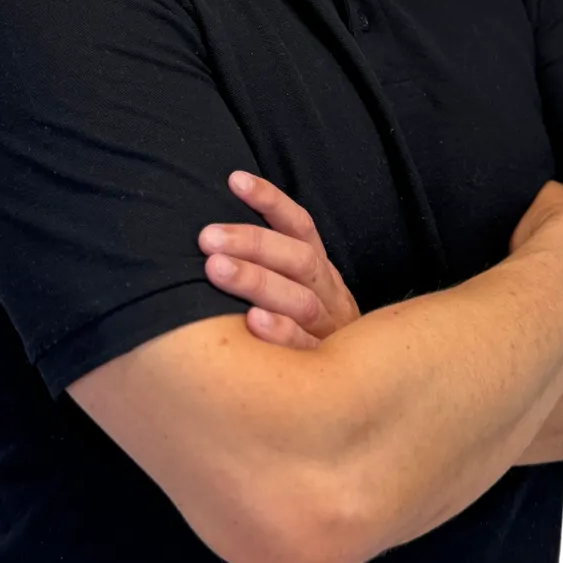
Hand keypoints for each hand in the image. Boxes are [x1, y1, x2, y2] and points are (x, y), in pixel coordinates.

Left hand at [198, 173, 361, 349]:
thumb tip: (214, 230)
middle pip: (298, 260)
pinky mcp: (324, 366)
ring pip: (300, 300)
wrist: (354, 382)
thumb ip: (268, 261)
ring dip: (257, 282)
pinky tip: (252, 322)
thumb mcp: (295, 287)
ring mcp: (329, 330)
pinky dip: (280, 334)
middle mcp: (328, 292)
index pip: (299, 226)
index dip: (270, 200)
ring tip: (217, 269)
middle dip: (253, 243)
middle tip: (208, 237)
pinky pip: (304, 349)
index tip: (235, 180)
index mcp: (319, 268)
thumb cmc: (303, 326)